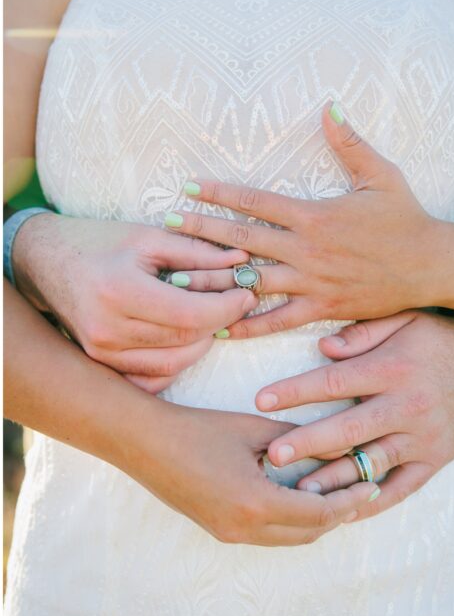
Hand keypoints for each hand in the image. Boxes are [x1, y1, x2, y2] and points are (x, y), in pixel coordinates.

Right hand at [12, 213, 256, 392]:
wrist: (45, 260)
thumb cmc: (99, 242)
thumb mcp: (149, 237)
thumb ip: (198, 252)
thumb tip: (243, 259)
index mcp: (120, 291)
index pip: (191, 315)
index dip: (227, 308)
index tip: (248, 294)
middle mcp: (107, 328)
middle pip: (186, 339)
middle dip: (220, 322)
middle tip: (237, 304)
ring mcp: (101, 352)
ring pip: (174, 362)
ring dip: (203, 342)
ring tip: (212, 317)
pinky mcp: (101, 363)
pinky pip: (152, 378)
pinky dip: (177, 362)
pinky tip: (187, 339)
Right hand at [126, 405, 379, 545]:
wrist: (142, 442)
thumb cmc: (198, 429)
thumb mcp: (257, 430)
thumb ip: (302, 440)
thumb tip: (344, 446)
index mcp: (255, 503)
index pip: (319, 514)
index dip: (350, 501)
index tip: (372, 485)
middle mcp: (243, 528)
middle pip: (309, 533)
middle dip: (340, 514)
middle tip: (363, 490)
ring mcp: (228, 533)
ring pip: (289, 538)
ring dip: (317, 520)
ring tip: (340, 493)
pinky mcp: (220, 529)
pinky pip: (269, 534)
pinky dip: (294, 521)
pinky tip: (304, 495)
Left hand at [164, 101, 453, 336]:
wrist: (433, 266)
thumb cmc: (408, 218)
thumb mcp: (382, 175)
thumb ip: (350, 142)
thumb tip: (329, 104)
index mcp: (316, 216)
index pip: (257, 201)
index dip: (219, 192)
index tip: (188, 187)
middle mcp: (308, 251)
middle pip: (243, 241)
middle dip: (202, 232)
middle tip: (166, 228)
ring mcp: (313, 283)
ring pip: (252, 282)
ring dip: (214, 279)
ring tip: (178, 279)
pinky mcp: (323, 309)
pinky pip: (278, 320)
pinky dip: (247, 324)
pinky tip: (219, 326)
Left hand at [255, 310, 453, 519]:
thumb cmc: (442, 337)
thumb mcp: (407, 319)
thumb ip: (364, 332)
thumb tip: (323, 350)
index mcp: (394, 369)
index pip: (335, 382)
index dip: (296, 391)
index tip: (261, 400)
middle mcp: (407, 405)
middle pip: (348, 429)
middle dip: (307, 443)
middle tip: (272, 456)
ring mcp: (423, 437)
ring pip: (372, 463)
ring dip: (334, 479)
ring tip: (299, 491)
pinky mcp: (436, 459)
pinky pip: (402, 487)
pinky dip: (373, 502)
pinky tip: (344, 511)